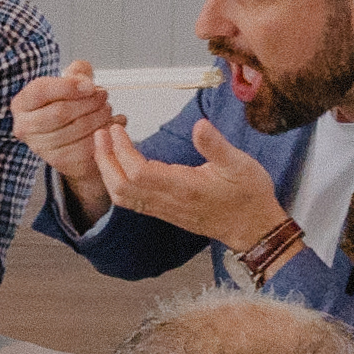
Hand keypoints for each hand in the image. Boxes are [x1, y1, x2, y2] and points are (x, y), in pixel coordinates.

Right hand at [6, 62, 124, 205]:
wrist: (70, 137)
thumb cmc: (67, 104)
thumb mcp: (70, 81)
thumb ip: (77, 72)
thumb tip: (85, 83)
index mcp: (22, 103)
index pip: (40, 91)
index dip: (68, 86)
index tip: (91, 85)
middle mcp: (25, 127)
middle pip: (60, 112)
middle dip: (88, 102)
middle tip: (104, 96)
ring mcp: (40, 147)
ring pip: (75, 130)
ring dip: (98, 117)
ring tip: (107, 109)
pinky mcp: (58, 161)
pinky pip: (85, 147)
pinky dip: (103, 134)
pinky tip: (112, 125)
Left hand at [85, 113, 295, 258]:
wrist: (254, 229)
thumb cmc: (248, 196)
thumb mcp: (240, 164)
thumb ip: (216, 145)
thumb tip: (200, 125)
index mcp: (184, 188)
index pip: (138, 171)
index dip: (121, 150)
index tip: (116, 129)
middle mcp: (169, 201)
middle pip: (122, 186)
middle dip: (105, 160)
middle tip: (100, 134)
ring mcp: (165, 210)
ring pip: (123, 197)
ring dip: (108, 172)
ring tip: (103, 147)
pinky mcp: (165, 213)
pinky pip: (132, 202)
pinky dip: (118, 183)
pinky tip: (118, 167)